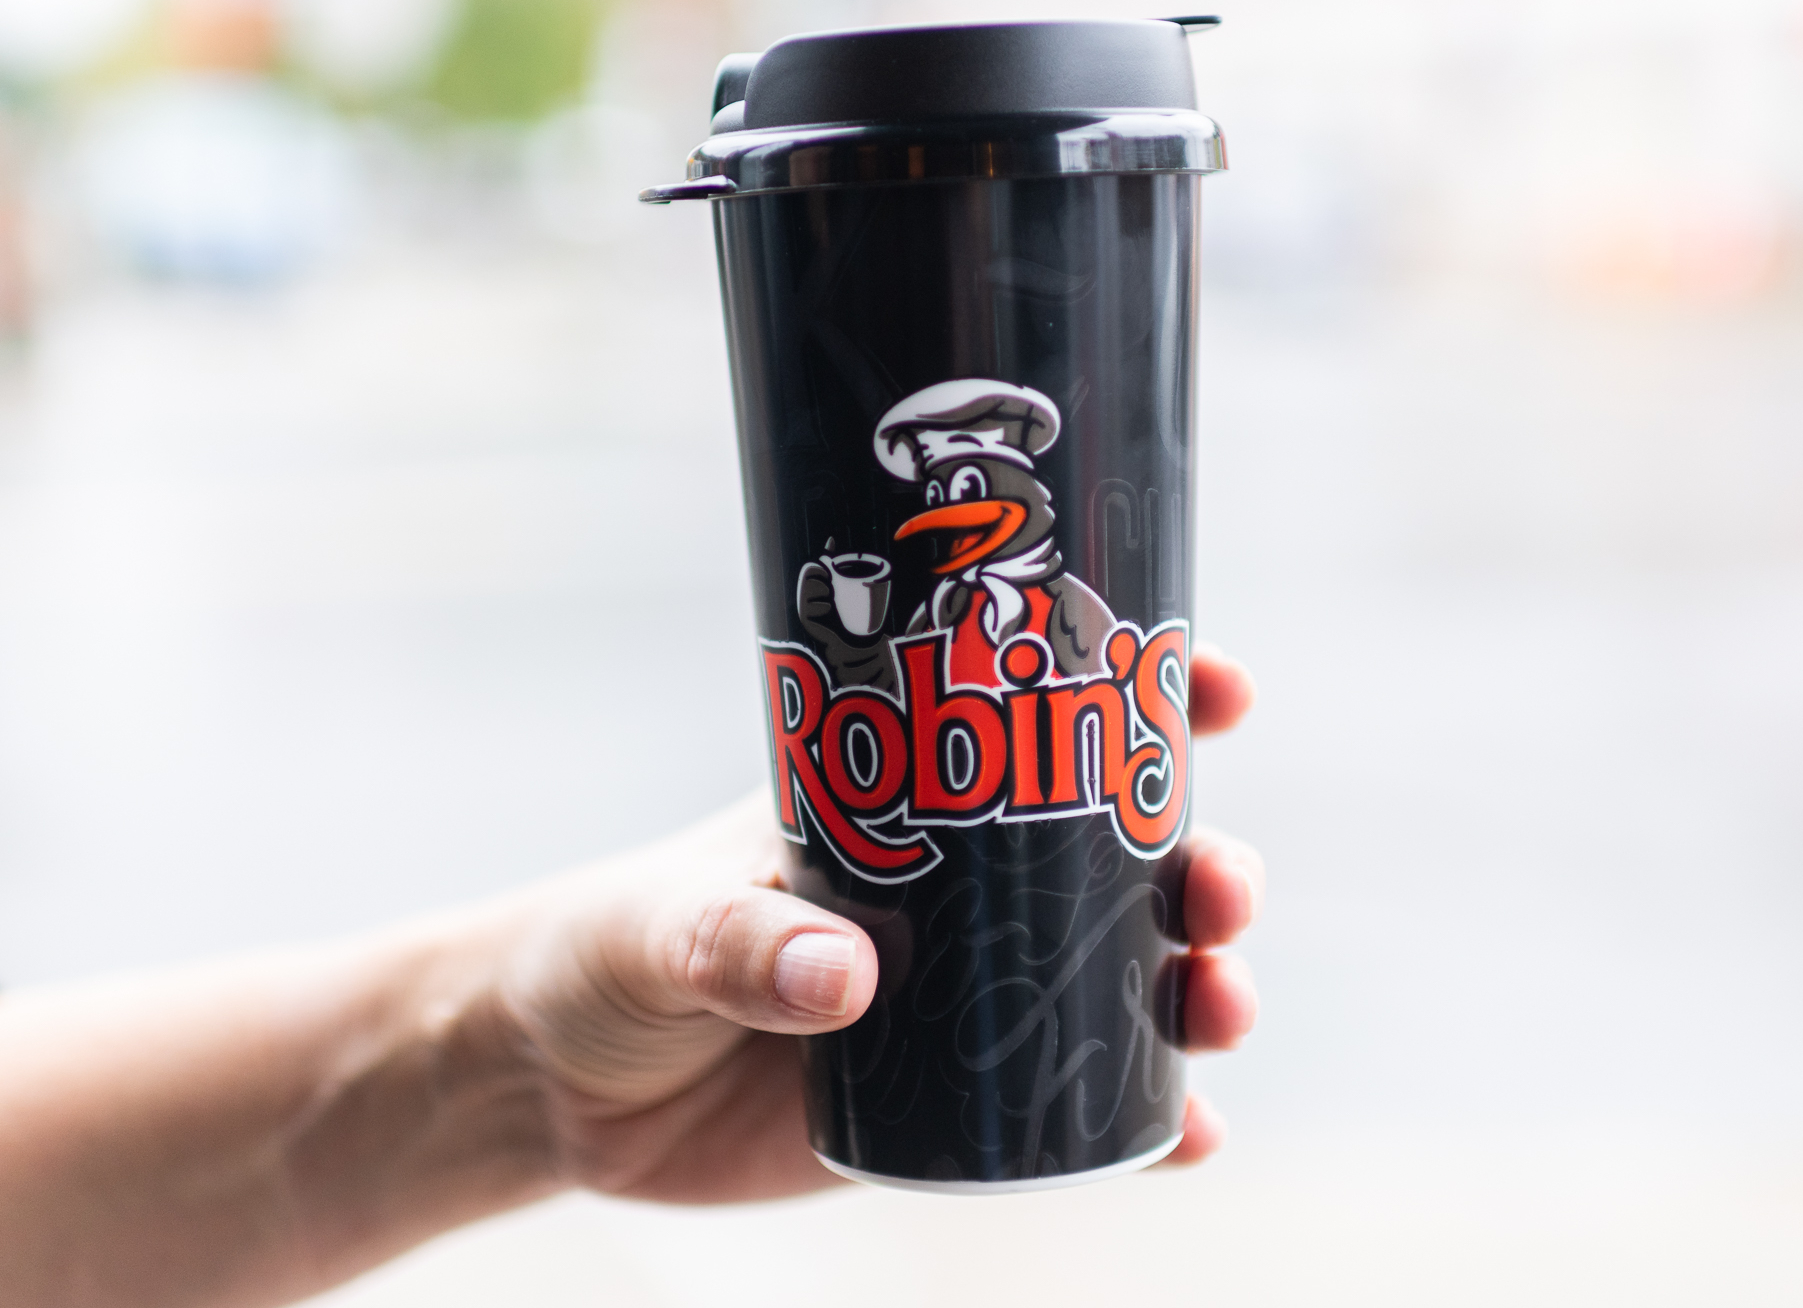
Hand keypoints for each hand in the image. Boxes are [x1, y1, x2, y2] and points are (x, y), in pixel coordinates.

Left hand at [498, 647, 1262, 1202]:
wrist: (559, 1090)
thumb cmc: (604, 955)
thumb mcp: (660, 931)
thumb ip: (740, 947)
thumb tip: (852, 977)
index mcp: (902, 803)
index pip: (1038, 719)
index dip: (1142, 691)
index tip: (1218, 686)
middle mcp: (958, 887)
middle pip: (1119, 856)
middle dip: (1201, 860)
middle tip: (1222, 889)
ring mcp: (967, 995)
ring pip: (1125, 976)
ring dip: (1199, 984)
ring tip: (1221, 1008)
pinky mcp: (955, 1103)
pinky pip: (1079, 1106)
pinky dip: (1148, 1121)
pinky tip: (1190, 1136)